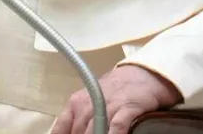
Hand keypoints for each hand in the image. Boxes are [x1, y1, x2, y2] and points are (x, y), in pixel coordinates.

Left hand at [51, 65, 181, 133]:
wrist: (141, 74)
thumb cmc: (113, 91)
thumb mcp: (89, 101)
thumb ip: (77, 118)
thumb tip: (68, 132)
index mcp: (76, 103)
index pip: (61, 127)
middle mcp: (89, 104)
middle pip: (78, 132)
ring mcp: (108, 106)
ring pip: (94, 131)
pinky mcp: (127, 108)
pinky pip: (117, 126)